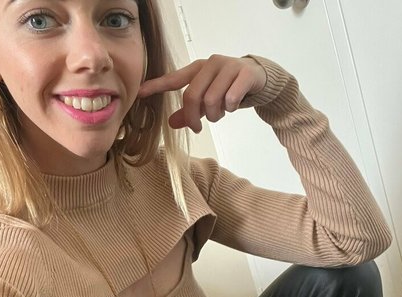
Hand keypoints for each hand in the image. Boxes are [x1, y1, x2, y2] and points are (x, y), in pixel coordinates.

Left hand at [138, 55, 266, 132]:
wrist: (261, 79)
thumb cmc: (230, 89)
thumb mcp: (208, 99)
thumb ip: (191, 111)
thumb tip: (171, 123)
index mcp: (198, 69)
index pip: (174, 79)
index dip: (156, 86)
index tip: (139, 93)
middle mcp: (211, 64)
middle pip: (192, 95)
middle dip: (193, 117)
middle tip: (197, 128)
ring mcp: (228, 66)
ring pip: (212, 100)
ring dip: (215, 115)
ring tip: (221, 113)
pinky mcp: (245, 74)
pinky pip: (231, 99)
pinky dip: (231, 108)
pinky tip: (235, 105)